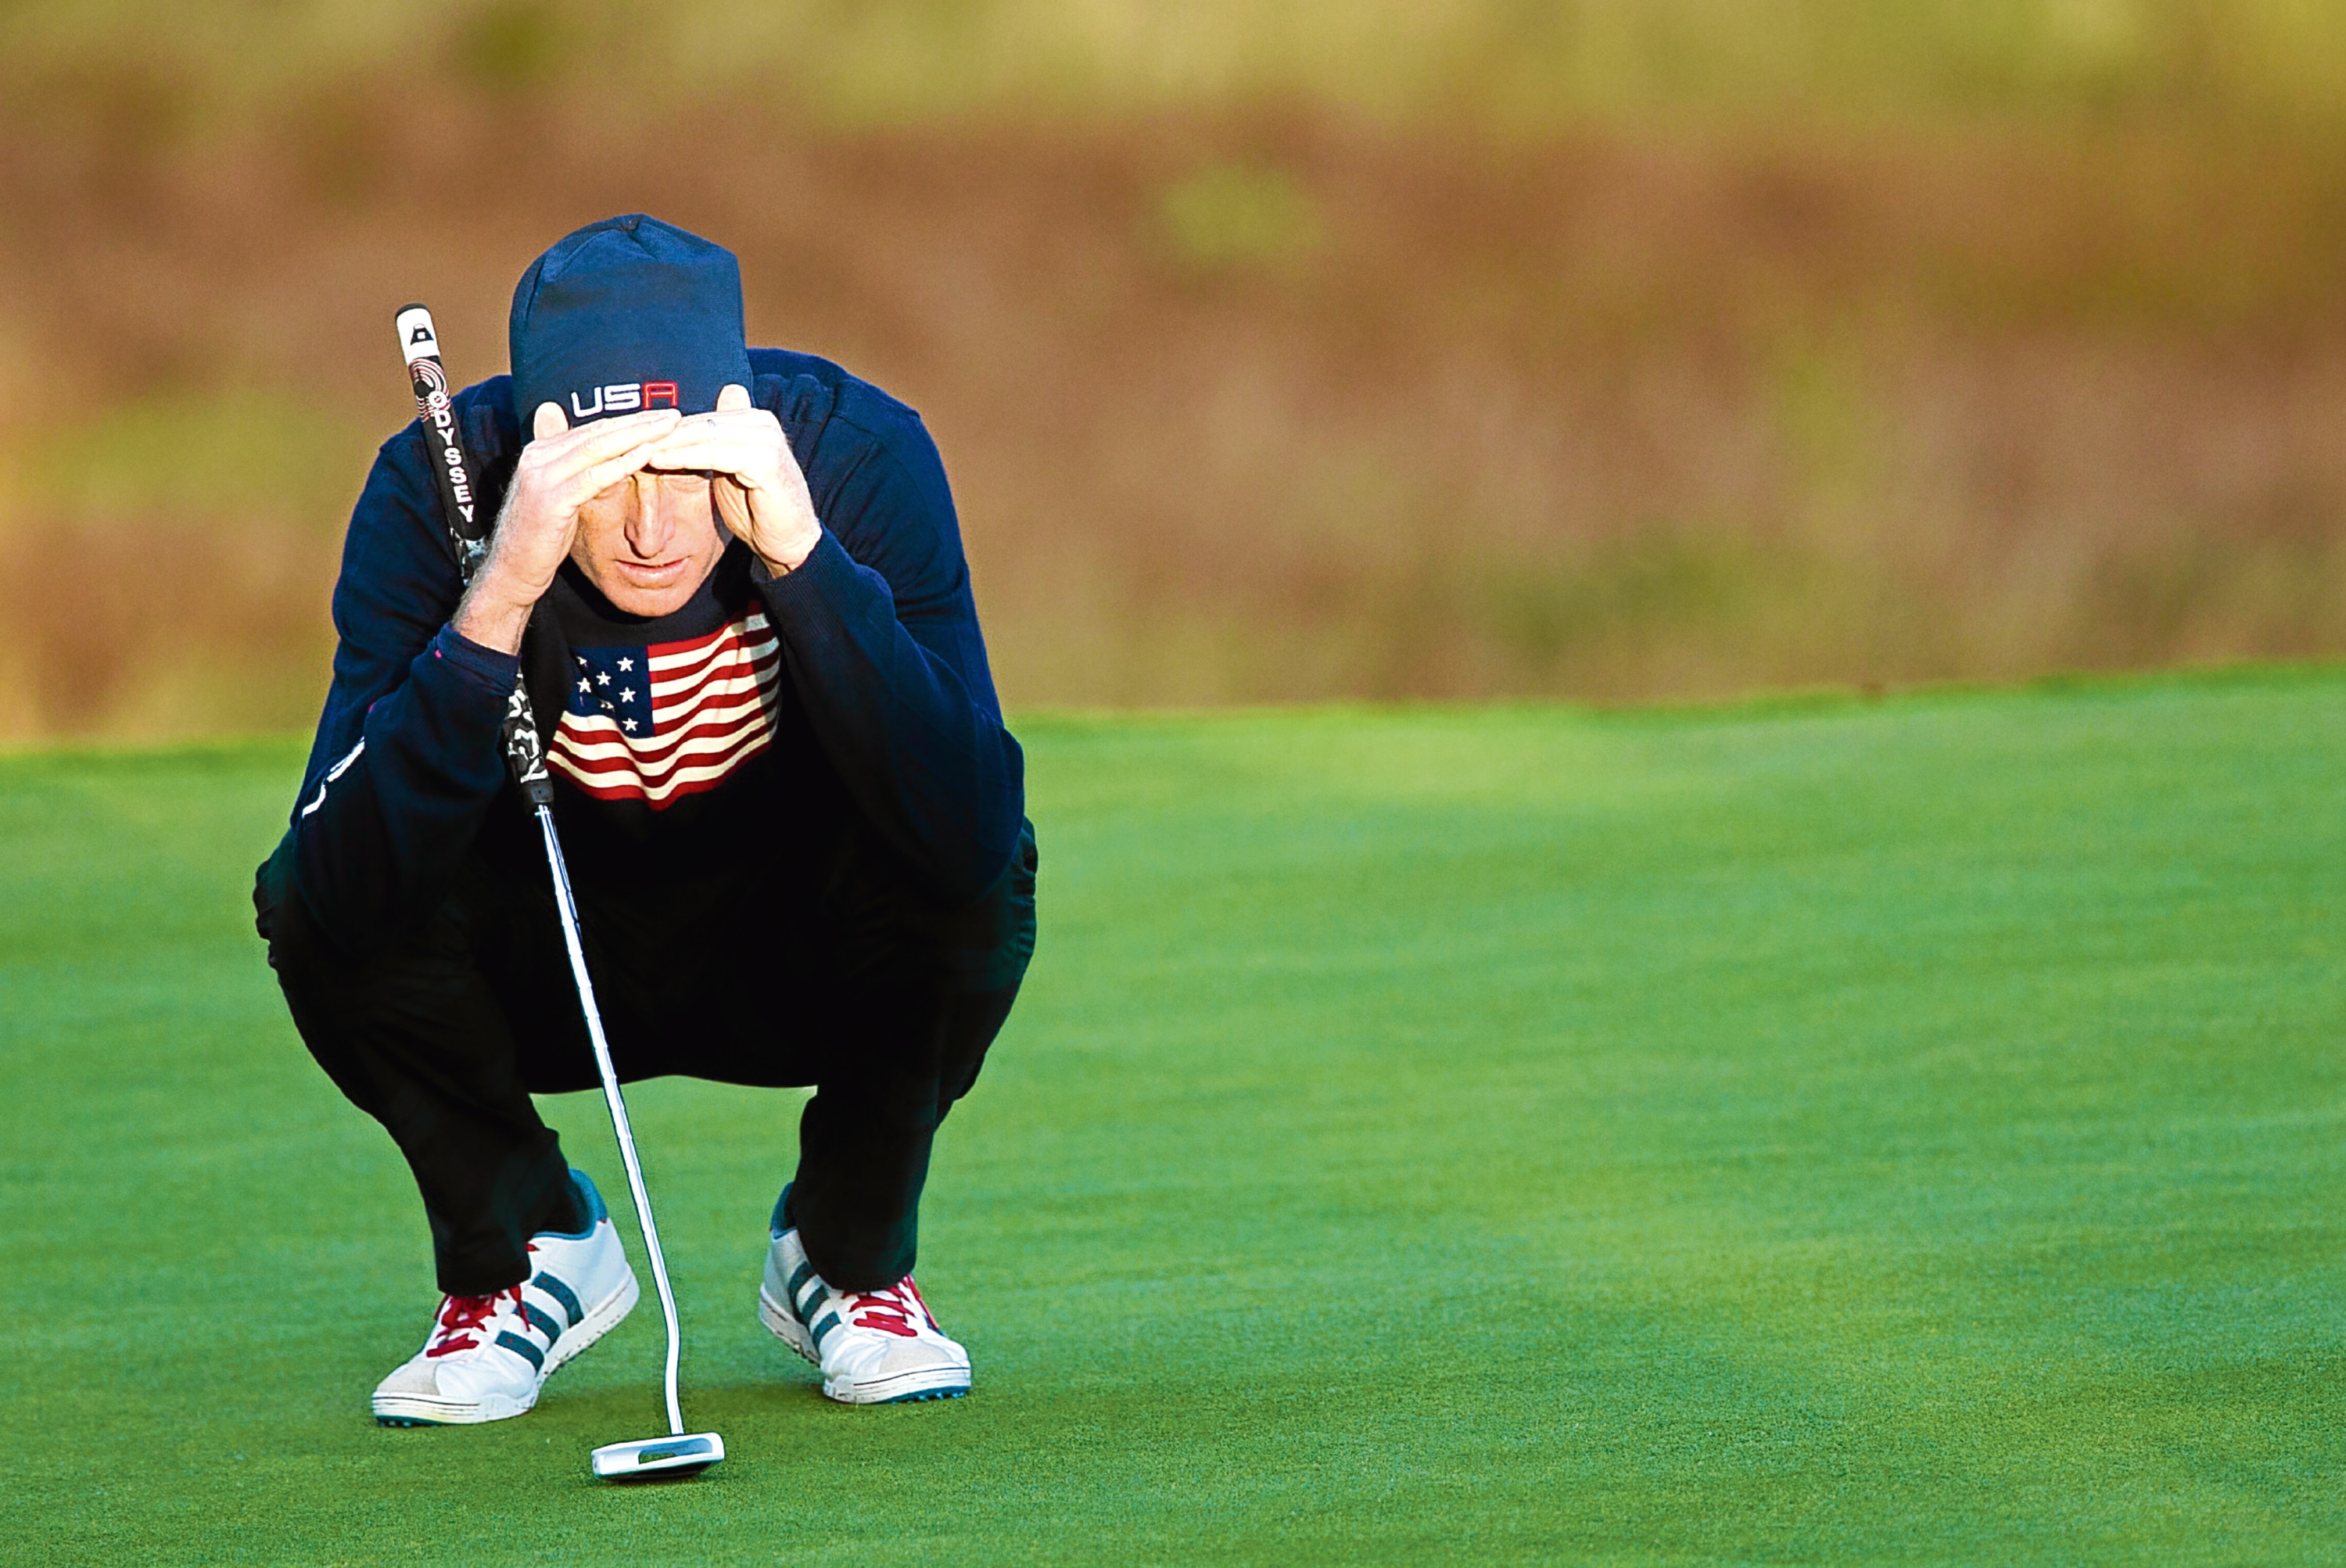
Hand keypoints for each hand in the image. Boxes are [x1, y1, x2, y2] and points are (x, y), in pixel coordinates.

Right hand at [454, 401, 681, 653]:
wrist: (512, 572)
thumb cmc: (541, 538)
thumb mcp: (561, 497)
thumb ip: (577, 470)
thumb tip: (600, 454)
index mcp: (541, 451)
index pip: (594, 428)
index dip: (630, 420)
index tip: (662, 416)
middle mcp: (537, 456)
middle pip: (598, 432)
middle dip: (639, 422)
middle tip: (675, 415)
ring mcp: (541, 476)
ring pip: (597, 448)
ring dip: (636, 436)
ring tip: (668, 428)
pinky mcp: (550, 500)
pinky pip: (592, 477)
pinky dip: (621, 464)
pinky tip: (647, 454)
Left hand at [641, 384, 821, 576]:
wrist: (790, 543)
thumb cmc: (758, 511)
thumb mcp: (728, 473)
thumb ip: (708, 448)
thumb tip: (678, 427)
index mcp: (754, 420)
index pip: (700, 417)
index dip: (666, 428)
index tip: (632, 436)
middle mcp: (762, 422)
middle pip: (700, 422)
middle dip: (661, 434)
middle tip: (624, 441)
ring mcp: (766, 438)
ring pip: (704, 434)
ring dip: (667, 443)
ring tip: (635, 451)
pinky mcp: (766, 460)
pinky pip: (714, 453)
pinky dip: (684, 457)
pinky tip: (658, 462)